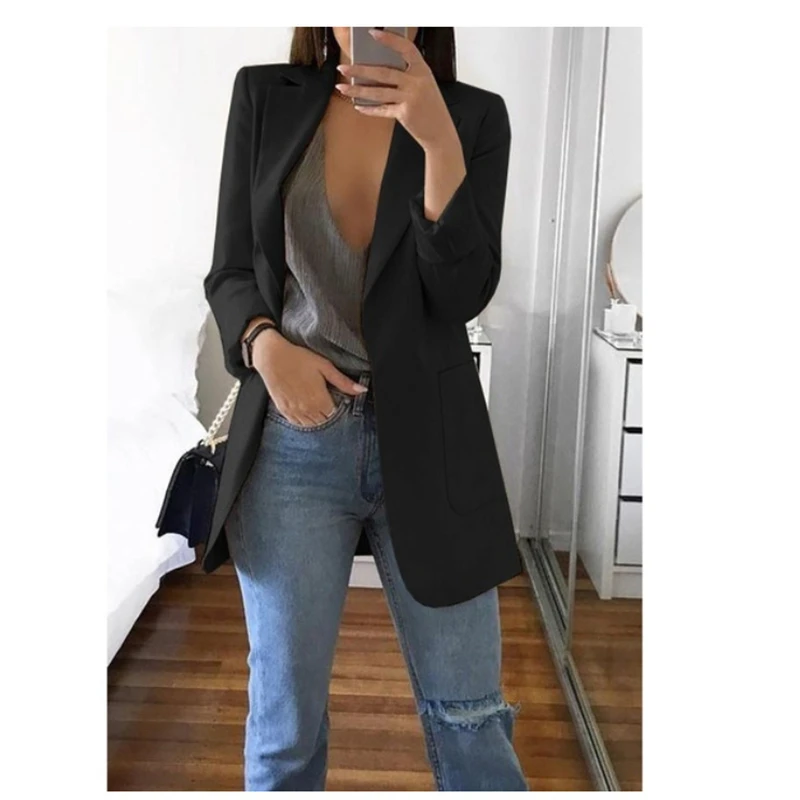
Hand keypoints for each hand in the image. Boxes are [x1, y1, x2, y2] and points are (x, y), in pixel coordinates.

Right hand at [251, 332, 366, 426]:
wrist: (271, 357)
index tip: (336, 400)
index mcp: (320, 400)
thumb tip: (361, 390)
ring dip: (316, 419)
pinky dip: (303, 420)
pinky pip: (297, 423)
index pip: (335, 414)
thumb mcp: (325, 367)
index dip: (338, 408)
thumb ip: (343, 382)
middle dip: (328, 414)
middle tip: (327, 402)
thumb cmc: (298, 359)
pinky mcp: (284, 410)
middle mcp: (307, 409)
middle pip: (324, 421)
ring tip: (317, 406)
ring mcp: (294, 411)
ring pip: (311, 425)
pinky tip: (305, 410)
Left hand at [335, 29, 457, 151]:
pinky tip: (358, 106)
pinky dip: (369, 109)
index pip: (406, 48)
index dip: (390, 40)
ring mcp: (410, 98)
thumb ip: (407, 76)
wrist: (441, 132)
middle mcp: (416, 82)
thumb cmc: (431, 108)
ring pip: (378, 92)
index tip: (373, 34)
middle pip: (384, 72)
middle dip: (360, 70)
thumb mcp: (425, 86)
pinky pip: (382, 109)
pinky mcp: (404, 113)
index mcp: (422, 70)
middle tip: (343, 68)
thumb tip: (378, 71)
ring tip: (342, 87)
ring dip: (357, 90)